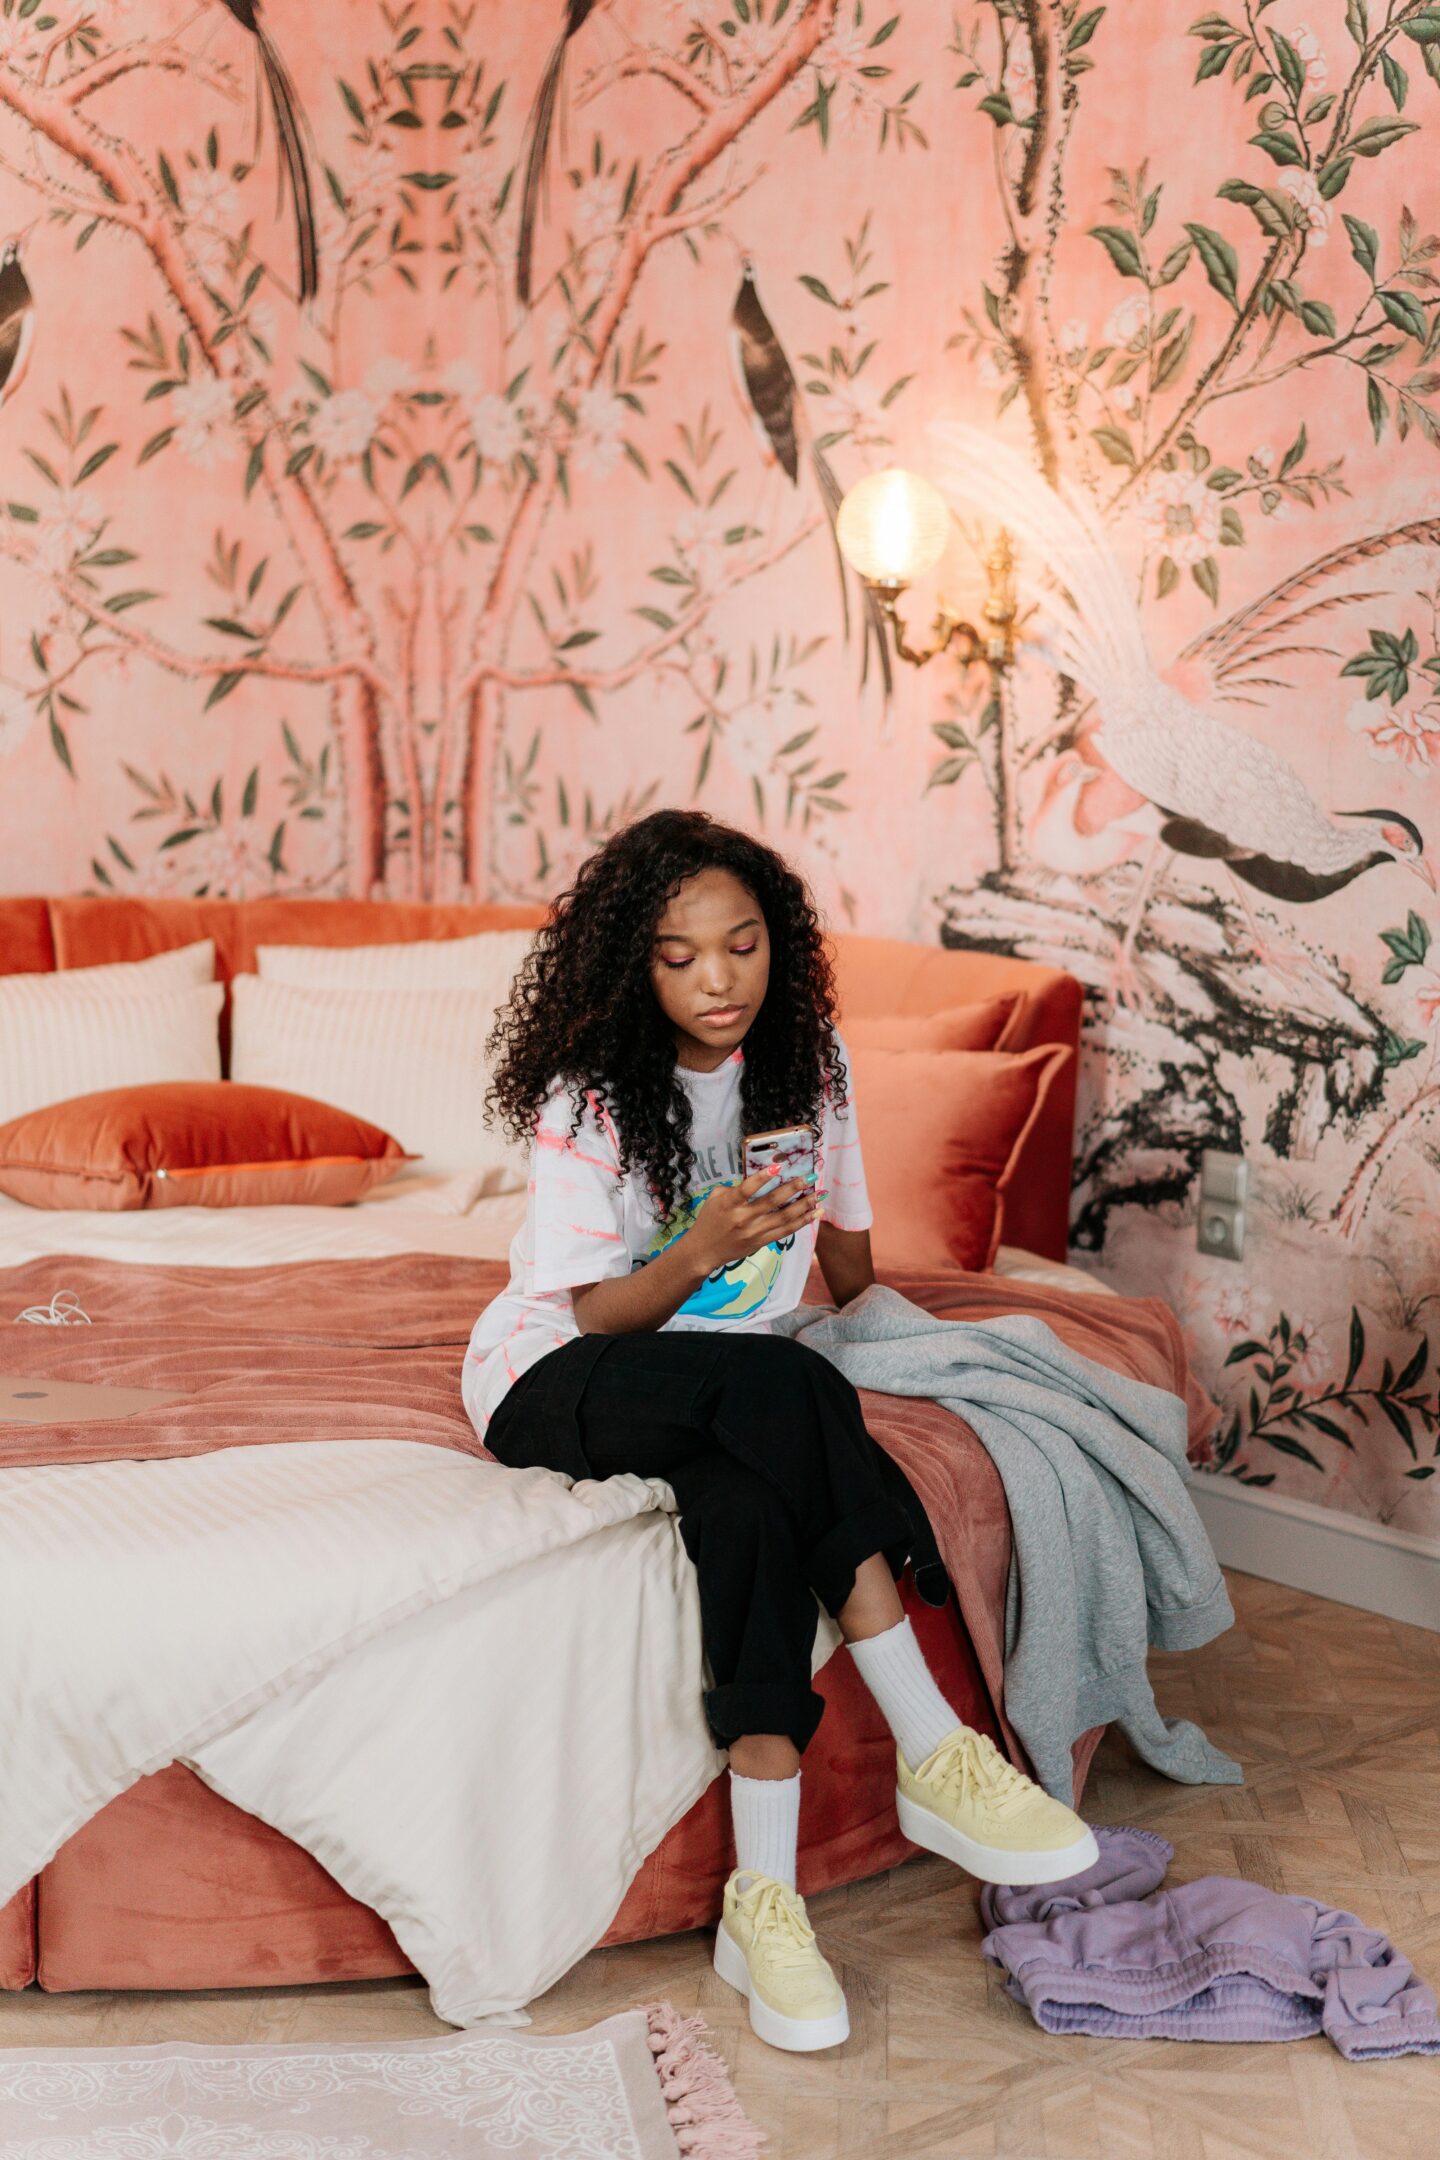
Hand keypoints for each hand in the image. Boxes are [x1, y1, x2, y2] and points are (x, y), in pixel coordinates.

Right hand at [688, 1171, 820, 1272]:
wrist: (704, 1251)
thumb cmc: (710, 1220)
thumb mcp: (715, 1198)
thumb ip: (735, 1188)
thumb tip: (761, 1178)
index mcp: (729, 1204)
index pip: (746, 1189)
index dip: (762, 1178)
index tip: (778, 1167)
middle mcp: (743, 1218)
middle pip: (771, 1202)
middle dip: (793, 1188)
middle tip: (810, 1178)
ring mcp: (754, 1232)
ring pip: (784, 1218)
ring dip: (805, 1205)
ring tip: (820, 1195)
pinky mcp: (761, 1242)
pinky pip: (786, 1231)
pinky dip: (802, 1222)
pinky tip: (815, 1213)